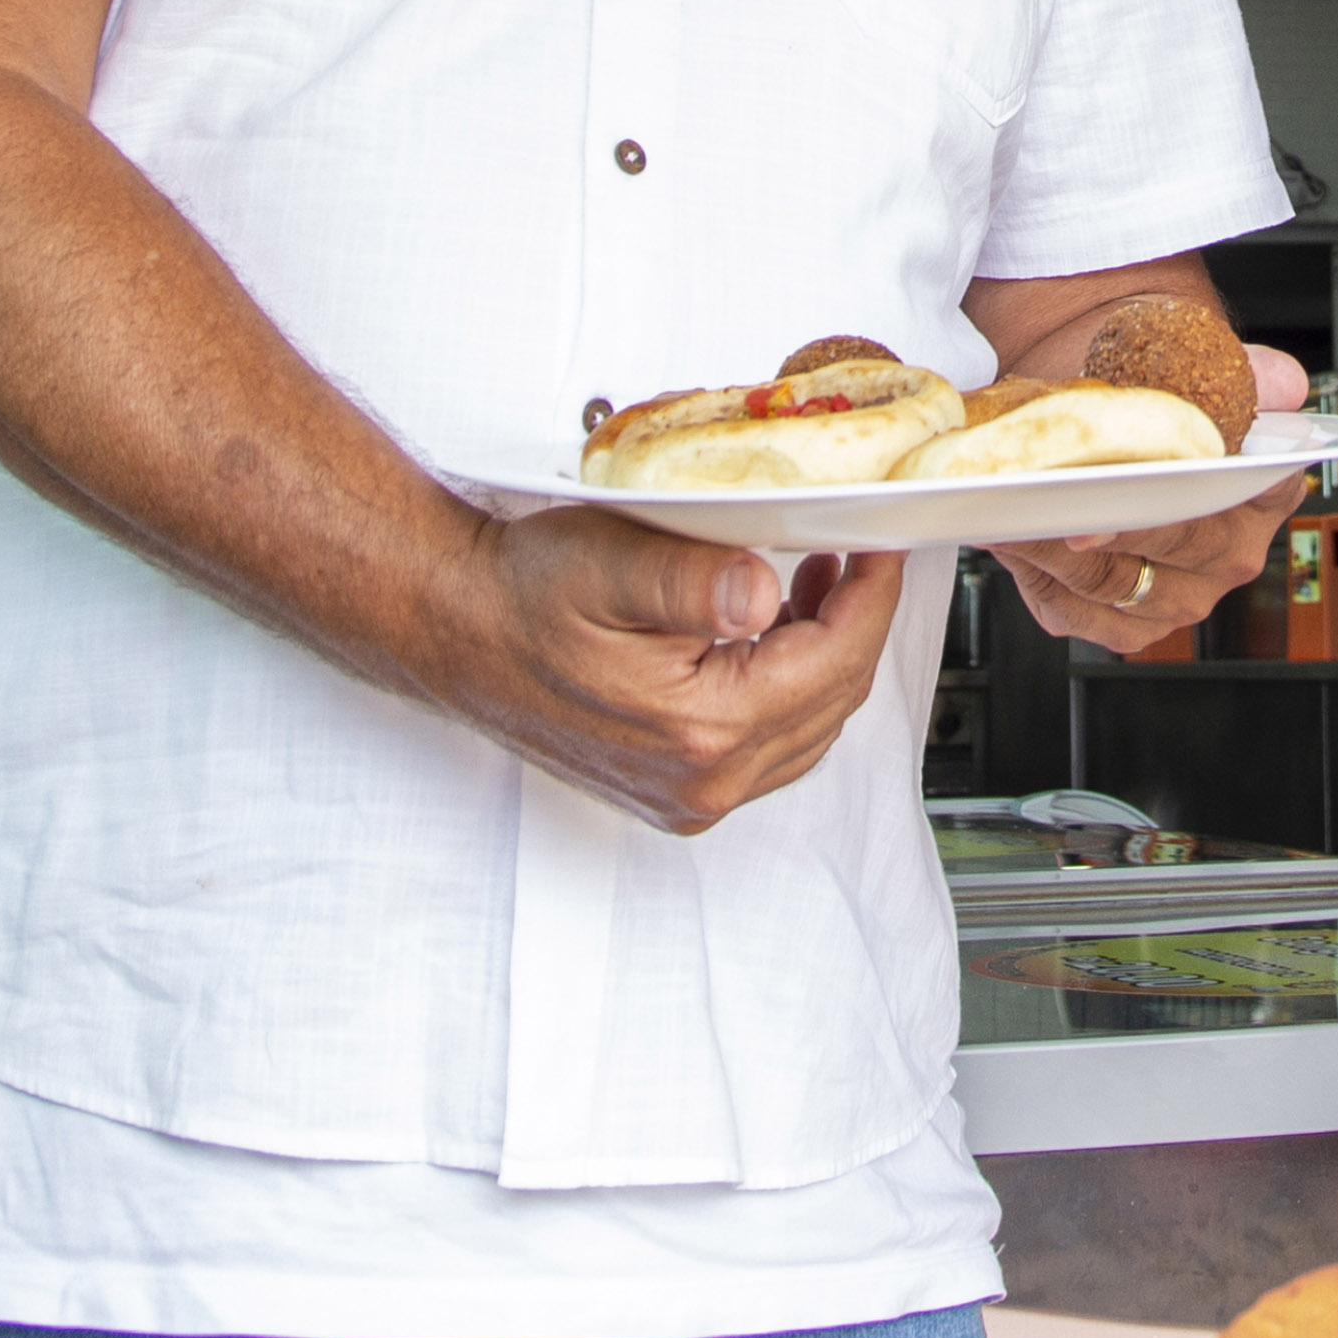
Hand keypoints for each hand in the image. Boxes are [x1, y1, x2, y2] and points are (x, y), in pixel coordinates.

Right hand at [430, 504, 906, 836]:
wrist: (453, 629)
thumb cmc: (520, 594)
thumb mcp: (614, 560)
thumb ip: (700, 580)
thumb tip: (770, 591)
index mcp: (698, 728)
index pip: (836, 662)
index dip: (874, 595)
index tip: (884, 543)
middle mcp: (699, 780)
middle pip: (831, 701)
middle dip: (858, 623)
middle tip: (861, 555)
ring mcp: (686, 794)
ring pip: (806, 729)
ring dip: (827, 657)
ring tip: (822, 585)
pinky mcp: (671, 789)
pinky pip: (767, 746)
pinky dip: (788, 689)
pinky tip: (773, 634)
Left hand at [992, 343, 1313, 644]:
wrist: (1112, 428)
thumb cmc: (1162, 400)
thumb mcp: (1209, 367)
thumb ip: (1253, 371)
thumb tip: (1281, 383)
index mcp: (1265, 495)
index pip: (1236, 498)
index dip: (1187, 499)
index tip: (1142, 490)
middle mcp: (1230, 555)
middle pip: (1171, 546)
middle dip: (1112, 528)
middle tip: (1062, 506)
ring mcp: (1179, 596)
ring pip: (1113, 585)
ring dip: (1054, 550)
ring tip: (1015, 512)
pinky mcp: (1126, 622)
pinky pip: (1074, 612)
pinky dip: (1033, 576)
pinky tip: (1008, 538)